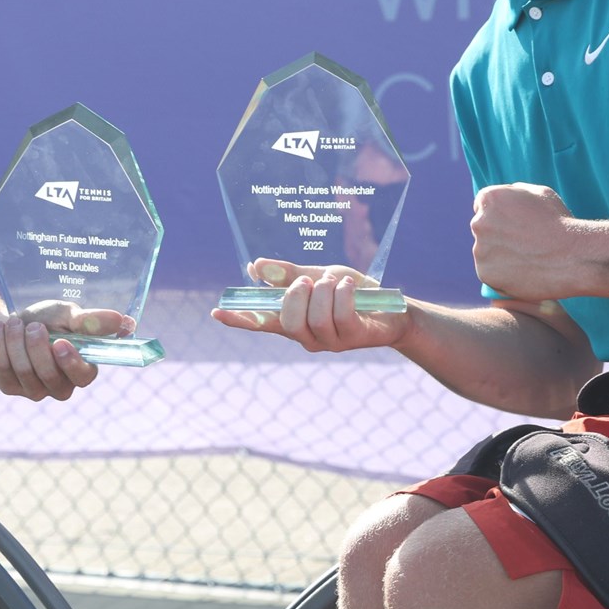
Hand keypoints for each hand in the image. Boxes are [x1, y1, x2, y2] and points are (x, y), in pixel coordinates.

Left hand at [0, 302, 129, 400]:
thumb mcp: (68, 315)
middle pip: (49, 377)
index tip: (59, 342)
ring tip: (13, 321)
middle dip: (36, 347)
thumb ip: (91, 321)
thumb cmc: (47, 319)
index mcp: (81, 368)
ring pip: (23, 372)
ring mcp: (33, 390)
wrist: (11, 323)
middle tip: (31, 325)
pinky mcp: (9, 387)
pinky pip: (1, 369)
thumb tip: (124, 321)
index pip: (82, 377)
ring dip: (15, 342)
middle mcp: (60, 386)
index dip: (71, 363)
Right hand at [209, 259, 406, 353]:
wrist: (390, 307)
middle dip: (297, 294)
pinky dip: (343, 291)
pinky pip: (340, 313)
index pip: (260, 322)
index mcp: (294, 322)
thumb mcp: (316, 276)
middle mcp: (308, 337)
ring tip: (335, 280)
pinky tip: (349, 286)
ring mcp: (330, 341)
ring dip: (325, 290)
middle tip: (312, 280)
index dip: (239, 318)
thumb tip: (255, 267)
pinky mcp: (352, 338)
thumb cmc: (350, 292)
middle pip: (288, 321)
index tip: (217, 311)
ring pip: (315, 317)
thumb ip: (287, 273)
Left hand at [470, 183, 577, 300]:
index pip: (483, 206)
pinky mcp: (485, 274)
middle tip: (524, 244)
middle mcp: (479, 223)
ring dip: (501, 255)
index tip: (515, 225)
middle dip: (498, 235)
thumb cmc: (560, 222)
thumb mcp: (540, 193)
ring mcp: (480, 250)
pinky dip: (504, 274)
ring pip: (486, 252)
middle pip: (483, 229)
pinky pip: (491, 273)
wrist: (573, 257)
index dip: (501, 215)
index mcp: (489, 199)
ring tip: (529, 258)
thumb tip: (506, 196)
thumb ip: (515, 193)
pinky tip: (525, 271)